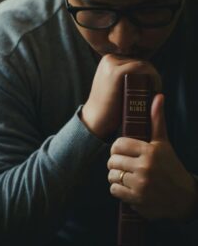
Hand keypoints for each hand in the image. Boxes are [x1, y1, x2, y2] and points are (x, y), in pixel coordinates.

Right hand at [81, 54, 160, 138]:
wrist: (96, 120)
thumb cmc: (109, 106)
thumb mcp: (114, 86)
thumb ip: (125, 77)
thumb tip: (146, 73)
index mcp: (108, 60)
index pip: (135, 61)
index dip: (147, 73)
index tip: (152, 87)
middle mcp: (109, 58)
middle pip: (140, 62)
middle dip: (151, 76)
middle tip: (155, 92)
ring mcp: (111, 64)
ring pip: (143, 64)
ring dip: (154, 77)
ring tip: (155, 92)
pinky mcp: (116, 72)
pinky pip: (142, 67)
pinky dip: (153, 77)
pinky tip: (155, 89)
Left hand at [107, 94, 197, 220]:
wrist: (185, 198)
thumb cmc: (171, 167)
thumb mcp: (164, 143)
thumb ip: (157, 120)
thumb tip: (158, 96)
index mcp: (149, 151)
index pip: (117, 144)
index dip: (117, 148)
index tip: (121, 152)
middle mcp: (145, 167)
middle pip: (112, 160)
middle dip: (115, 163)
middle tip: (123, 165)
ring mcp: (141, 184)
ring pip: (111, 175)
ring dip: (115, 176)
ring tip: (125, 176)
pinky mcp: (137, 199)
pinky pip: (114, 190)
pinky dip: (118, 190)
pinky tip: (128, 187)